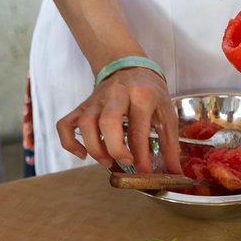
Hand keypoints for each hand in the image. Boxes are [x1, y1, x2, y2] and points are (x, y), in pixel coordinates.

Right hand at [56, 68, 181, 173]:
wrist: (131, 68)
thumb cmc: (151, 93)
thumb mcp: (167, 113)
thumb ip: (170, 144)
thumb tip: (175, 172)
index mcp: (142, 96)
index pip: (139, 130)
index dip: (141, 155)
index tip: (145, 172)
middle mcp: (117, 95)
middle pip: (108, 122)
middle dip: (115, 148)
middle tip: (125, 163)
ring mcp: (96, 100)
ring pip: (85, 123)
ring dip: (94, 148)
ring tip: (107, 162)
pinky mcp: (82, 105)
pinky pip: (65, 124)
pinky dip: (69, 142)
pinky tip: (83, 154)